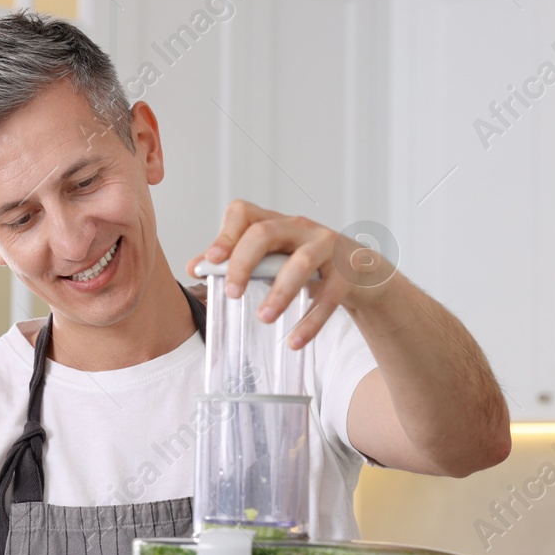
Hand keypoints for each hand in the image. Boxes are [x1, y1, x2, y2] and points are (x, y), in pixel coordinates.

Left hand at [186, 200, 397, 348]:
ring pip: (300, 263)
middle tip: (232, 293)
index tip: (211, 261)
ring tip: (264, 318)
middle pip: (265, 232)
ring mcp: (326, 245)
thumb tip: (194, 266)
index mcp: (274, 223)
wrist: (360, 271)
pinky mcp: (347, 270)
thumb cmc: (306, 263)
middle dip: (244, 262)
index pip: (243, 213)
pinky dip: (311, 321)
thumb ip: (235, 261)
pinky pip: (329, 295)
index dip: (225, 235)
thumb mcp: (271, 258)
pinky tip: (296, 340)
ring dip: (279, 292)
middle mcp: (299, 227)